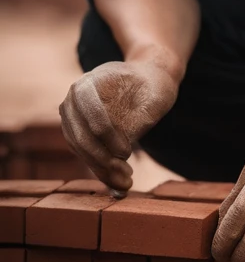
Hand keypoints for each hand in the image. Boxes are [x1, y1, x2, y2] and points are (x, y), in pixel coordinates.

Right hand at [59, 58, 178, 190]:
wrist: (146, 81)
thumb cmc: (153, 87)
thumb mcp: (156, 99)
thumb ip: (140, 121)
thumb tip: (123, 152)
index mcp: (90, 84)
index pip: (93, 118)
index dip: (109, 138)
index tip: (127, 153)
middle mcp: (73, 99)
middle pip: (82, 138)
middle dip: (104, 161)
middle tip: (127, 177)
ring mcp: (70, 116)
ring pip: (80, 150)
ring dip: (102, 169)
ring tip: (125, 181)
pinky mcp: (75, 131)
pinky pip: (83, 153)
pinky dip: (99, 168)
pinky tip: (117, 177)